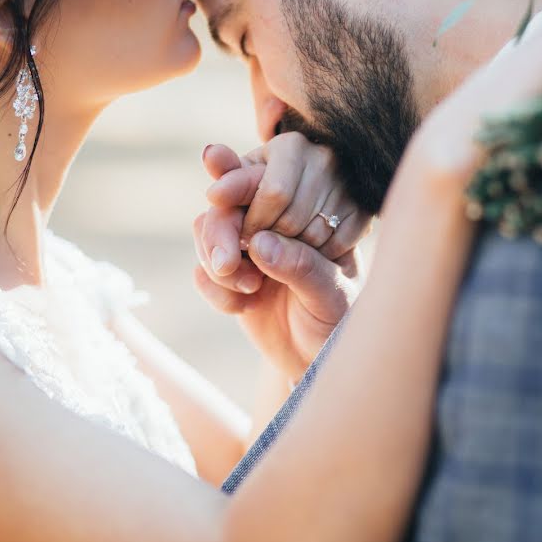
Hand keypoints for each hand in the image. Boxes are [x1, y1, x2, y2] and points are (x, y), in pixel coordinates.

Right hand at [193, 136, 369, 378]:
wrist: (318, 360)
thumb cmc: (338, 320)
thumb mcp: (332, 295)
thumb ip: (301, 267)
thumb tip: (260, 245)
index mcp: (307, 210)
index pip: (268, 180)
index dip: (239, 180)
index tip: (220, 194)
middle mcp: (272, 221)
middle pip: (227, 203)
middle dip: (220, 231)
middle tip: (228, 264)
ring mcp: (246, 247)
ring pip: (207, 231)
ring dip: (217, 262)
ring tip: (249, 291)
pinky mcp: (227, 276)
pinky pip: (203, 271)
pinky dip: (215, 291)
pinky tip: (241, 308)